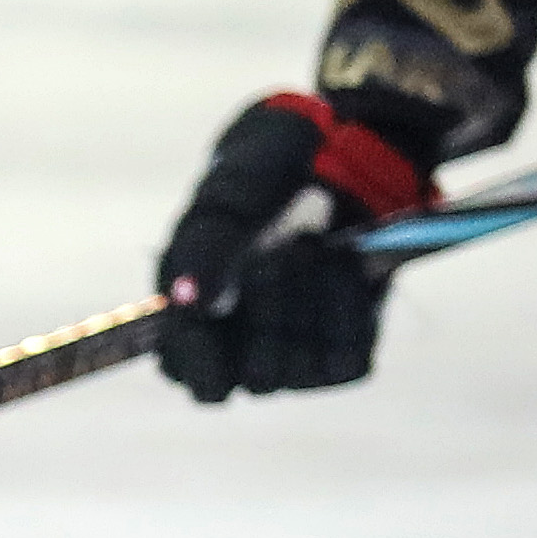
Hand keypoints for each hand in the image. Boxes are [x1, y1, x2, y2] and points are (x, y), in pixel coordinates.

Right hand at [150, 93, 434, 400]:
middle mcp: (243, 352)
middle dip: (272, 314)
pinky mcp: (344, 356)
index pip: (191, 377)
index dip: (203, 359)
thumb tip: (186, 299)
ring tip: (312, 248)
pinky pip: (350, 359)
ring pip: (303, 369)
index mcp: (194, 322)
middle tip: (279, 256)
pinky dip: (349, 307)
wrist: (336, 161)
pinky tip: (342, 265)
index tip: (218, 314)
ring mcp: (296, 359)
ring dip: (311, 304)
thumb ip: (203, 249)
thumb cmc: (261, 184)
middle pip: (257, 375)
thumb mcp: (228, 202)